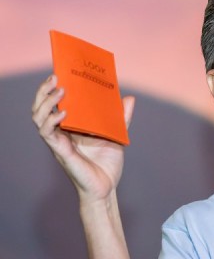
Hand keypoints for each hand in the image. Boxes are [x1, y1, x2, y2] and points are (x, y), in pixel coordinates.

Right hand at [32, 75, 134, 204]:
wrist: (107, 187)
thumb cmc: (108, 163)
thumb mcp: (117, 135)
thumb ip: (121, 117)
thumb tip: (129, 97)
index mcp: (70, 126)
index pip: (53, 103)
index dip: (51, 88)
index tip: (59, 72)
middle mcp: (60, 132)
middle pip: (40, 107)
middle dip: (44, 90)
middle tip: (55, 76)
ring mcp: (58, 141)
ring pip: (39, 117)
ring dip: (46, 102)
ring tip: (60, 90)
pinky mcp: (60, 151)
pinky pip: (48, 133)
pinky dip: (52, 121)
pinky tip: (64, 112)